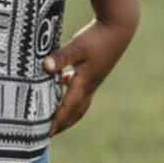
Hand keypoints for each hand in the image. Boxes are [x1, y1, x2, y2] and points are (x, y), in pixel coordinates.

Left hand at [44, 19, 135, 136]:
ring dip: (66, 112)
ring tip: (54, 117)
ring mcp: (93, 79)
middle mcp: (90, 85)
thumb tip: (45, 66)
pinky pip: (80, 89)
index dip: (56, 121)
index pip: (68, 109)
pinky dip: (69, 92)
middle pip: (75, 112)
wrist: (118, 28)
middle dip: (61, 124)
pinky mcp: (93, 71)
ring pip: (79, 103)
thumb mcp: (76, 46)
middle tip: (48, 134)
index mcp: (84, 83)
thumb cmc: (97, 37)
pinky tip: (60, 83)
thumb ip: (61, 57)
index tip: (45, 134)